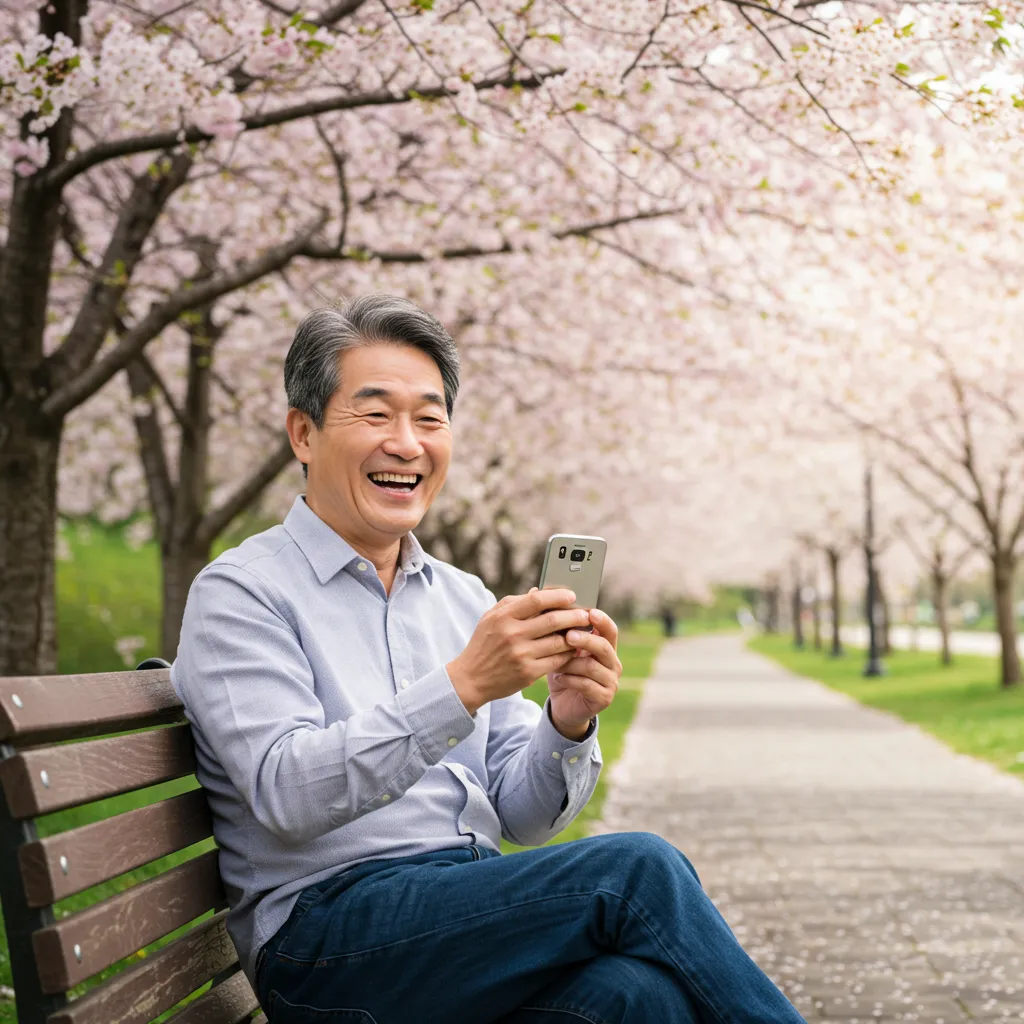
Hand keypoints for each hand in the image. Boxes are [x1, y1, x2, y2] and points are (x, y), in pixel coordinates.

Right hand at [447, 588, 592, 714]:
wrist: (470, 679)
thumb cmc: (484, 644)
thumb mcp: (491, 618)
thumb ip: (514, 602)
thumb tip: (538, 590)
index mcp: (503, 617)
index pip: (537, 600)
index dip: (558, 596)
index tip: (572, 596)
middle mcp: (512, 634)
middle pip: (553, 620)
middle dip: (575, 615)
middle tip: (586, 614)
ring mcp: (521, 655)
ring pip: (559, 641)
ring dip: (575, 636)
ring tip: (583, 631)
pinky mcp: (528, 673)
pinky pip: (557, 660)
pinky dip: (568, 654)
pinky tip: (573, 649)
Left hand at [547, 608, 620, 738]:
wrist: (562, 704)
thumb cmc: (561, 670)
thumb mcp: (557, 647)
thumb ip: (553, 624)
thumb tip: (534, 592)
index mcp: (604, 646)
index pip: (610, 629)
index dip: (602, 620)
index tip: (589, 612)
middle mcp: (612, 662)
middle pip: (604, 646)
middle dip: (586, 639)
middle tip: (569, 635)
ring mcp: (610, 681)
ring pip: (594, 666)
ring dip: (573, 662)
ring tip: (556, 662)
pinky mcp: (603, 698)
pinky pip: (587, 685)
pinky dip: (571, 680)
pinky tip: (558, 678)